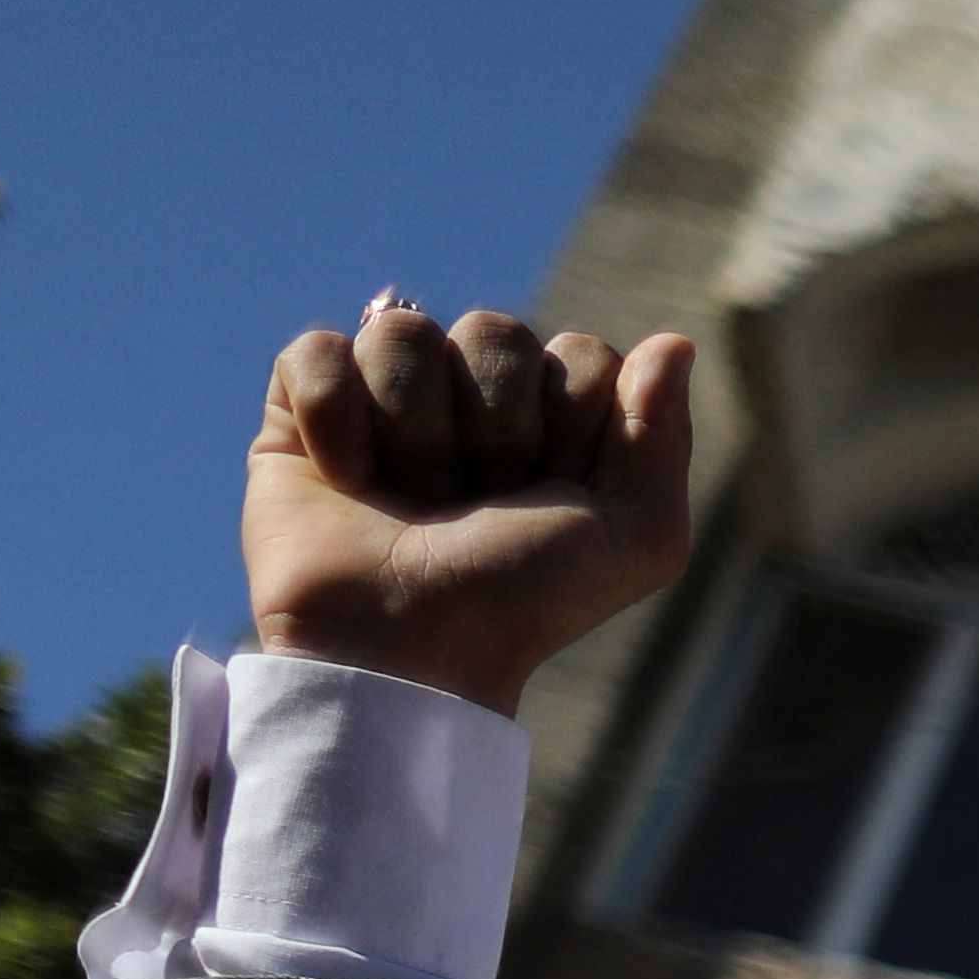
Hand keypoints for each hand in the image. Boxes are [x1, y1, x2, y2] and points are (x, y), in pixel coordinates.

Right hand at [243, 304, 699, 716]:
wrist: (410, 646)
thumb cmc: (525, 599)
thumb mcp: (637, 538)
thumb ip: (663, 436)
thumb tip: (674, 342)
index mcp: (560, 416)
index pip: (582, 354)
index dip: (571, 423)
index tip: (553, 496)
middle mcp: (475, 396)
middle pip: (495, 332)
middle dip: (496, 430)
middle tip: (478, 503)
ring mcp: (388, 396)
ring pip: (405, 334)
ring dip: (417, 433)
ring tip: (413, 501)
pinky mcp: (304, 405)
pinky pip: (319, 352)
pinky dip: (335, 420)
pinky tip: (350, 480)